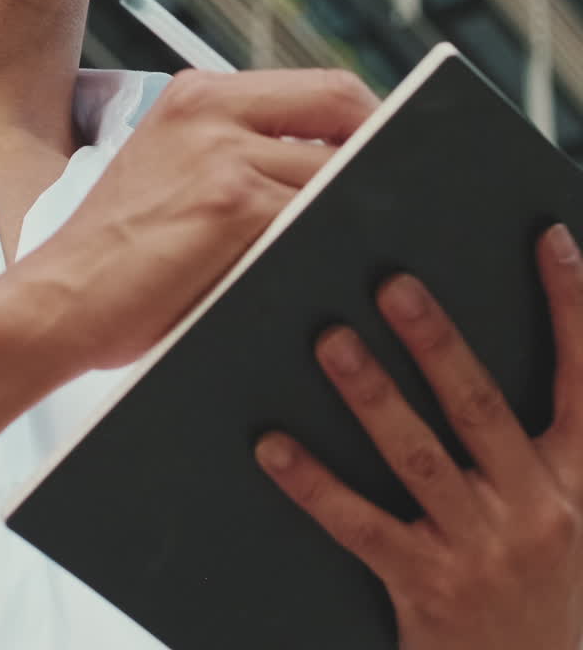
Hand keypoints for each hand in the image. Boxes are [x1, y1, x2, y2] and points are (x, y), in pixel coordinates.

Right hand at [15, 68, 376, 369]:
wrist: (58, 300)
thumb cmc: (118, 252)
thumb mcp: (170, 170)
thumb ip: (240, 151)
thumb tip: (332, 168)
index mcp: (199, 94)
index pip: (320, 86)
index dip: (368, 120)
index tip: (391, 154)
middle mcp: (211, 108)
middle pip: (342, 102)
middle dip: (382, 145)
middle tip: (406, 189)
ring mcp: (222, 152)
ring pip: (335, 166)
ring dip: (362, 202)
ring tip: (379, 235)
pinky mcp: (230, 203)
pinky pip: (313, 213)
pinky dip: (336, 237)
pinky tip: (342, 262)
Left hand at [256, 223, 582, 649]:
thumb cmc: (547, 580)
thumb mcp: (571, 502)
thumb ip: (545, 432)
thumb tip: (469, 345)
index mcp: (578, 475)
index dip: (571, 305)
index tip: (549, 240)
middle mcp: (537, 506)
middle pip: (482, 407)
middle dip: (437, 342)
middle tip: (394, 284)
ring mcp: (482, 549)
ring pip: (420, 458)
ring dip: (373, 396)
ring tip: (331, 342)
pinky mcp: (428, 587)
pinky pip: (363, 526)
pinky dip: (316, 484)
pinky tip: (275, 446)